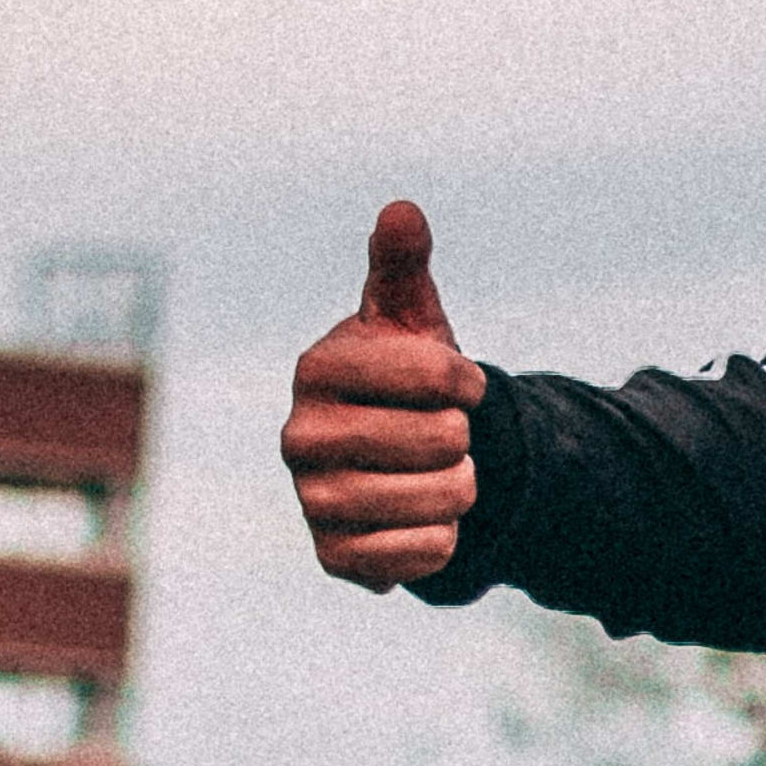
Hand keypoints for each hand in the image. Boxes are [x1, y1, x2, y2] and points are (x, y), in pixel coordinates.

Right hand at [282, 201, 489, 589]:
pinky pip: (424, 553)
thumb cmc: (405, 374)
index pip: (439, 374)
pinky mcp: (334, 555)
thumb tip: (401, 210)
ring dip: (461, 488)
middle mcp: (298, 436)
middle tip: (439, 433)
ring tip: (436, 472)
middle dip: (463, 437)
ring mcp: (311, 499)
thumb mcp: (410, 318)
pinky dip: (445, 539)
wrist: (399, 456)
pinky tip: (423, 519)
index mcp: (317, 368)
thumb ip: (402, 266)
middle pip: (442, 440)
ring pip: (440, 498)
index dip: (467, 380)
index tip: (455, 382)